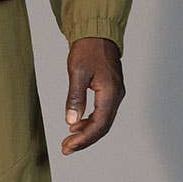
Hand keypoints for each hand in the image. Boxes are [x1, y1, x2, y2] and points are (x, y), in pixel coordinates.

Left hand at [61, 37, 124, 154]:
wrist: (97, 33)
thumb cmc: (88, 49)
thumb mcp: (77, 72)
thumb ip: (75, 98)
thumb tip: (71, 121)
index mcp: (110, 93)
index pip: (99, 125)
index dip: (84, 139)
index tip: (68, 146)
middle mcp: (116, 96)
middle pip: (102, 127)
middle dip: (85, 140)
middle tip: (66, 149)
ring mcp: (115, 94)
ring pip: (103, 121)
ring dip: (87, 133)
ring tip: (69, 140)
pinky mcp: (110, 91)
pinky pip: (103, 113)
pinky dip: (90, 122)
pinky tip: (77, 124)